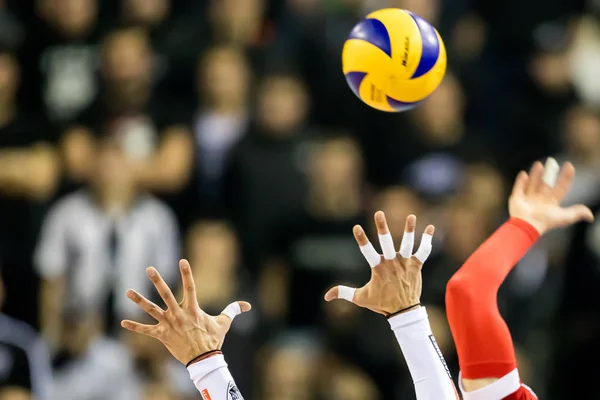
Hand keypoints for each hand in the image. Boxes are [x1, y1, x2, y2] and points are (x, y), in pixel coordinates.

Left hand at [121, 259, 250, 364]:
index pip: (190, 287)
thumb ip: (233, 310)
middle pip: (166, 294)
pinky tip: (122, 323)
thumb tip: (248, 305)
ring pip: (152, 309)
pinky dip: (134, 327)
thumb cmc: (213, 339)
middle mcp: (179, 314)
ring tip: (128, 291)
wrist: (203, 359)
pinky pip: (146, 331)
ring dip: (139, 300)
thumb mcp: (224, 323)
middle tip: (149, 268)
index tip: (182, 260)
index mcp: (193, 309)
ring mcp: (169, 324)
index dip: (187, 273)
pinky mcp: (162, 335)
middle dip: (157, 280)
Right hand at [324, 211, 433, 315]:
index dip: (361, 239)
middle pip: (386, 242)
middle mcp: (392, 263)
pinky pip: (423, 251)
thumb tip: (326, 296)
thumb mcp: (360, 298)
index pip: (367, 251)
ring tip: (411, 216)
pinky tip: (431, 227)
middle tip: (379, 213)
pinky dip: (427, 240)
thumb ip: (343, 292)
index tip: (356, 227)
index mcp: (378, 269)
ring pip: (407, 244)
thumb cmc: (381, 303)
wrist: (404, 312)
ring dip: (409, 230)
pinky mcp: (416, 266)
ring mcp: (405, 264)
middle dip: (382, 227)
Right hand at [509, 159, 593, 234]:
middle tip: (552, 163)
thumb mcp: (565, 217)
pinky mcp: (517, 199)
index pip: (560, 188)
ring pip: (533, 184)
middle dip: (548, 174)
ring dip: (535, 174)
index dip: (566, 177)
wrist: (527, 225)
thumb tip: (591, 216)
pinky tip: (523, 173)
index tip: (570, 166)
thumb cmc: (545, 221)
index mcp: (551, 203)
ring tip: (539, 164)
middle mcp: (540, 200)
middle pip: (545, 184)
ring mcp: (528, 199)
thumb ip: (577, 213)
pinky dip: (520, 181)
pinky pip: (519, 188)